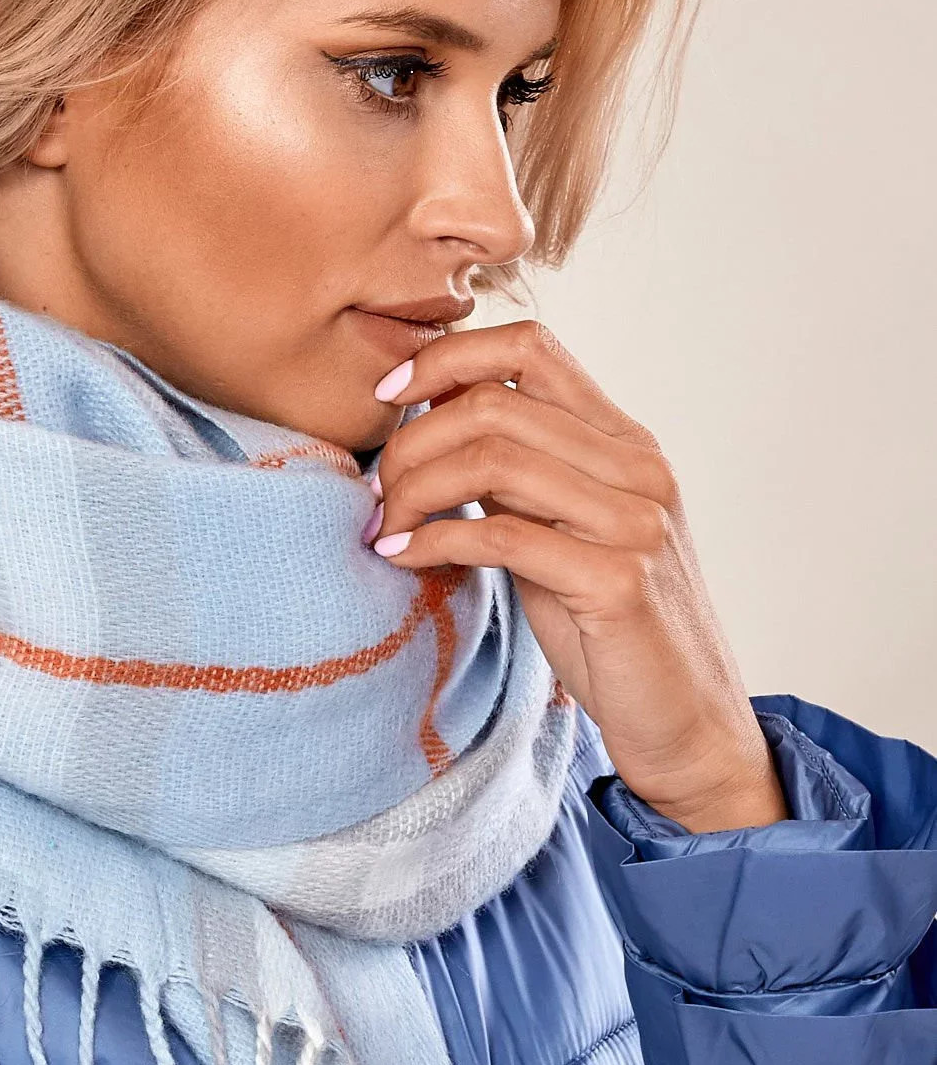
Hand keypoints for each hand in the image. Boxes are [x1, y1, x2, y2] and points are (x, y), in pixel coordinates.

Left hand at [364, 320, 784, 832]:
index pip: (529, 346)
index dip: (446, 356)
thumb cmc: (607, 625)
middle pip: (494, 401)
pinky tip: (401, 555)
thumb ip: (516, 472)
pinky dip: (433, 540)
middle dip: (412, 438)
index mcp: (624, 441)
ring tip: (387, 522)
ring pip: (493, 458)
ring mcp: (635, 521)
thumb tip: (430, 418)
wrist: (685, 718)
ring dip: (415, 487)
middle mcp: (638, 467)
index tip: (388, 393)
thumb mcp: (561, 528)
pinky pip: (501, 536)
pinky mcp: (619, 581)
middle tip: (380, 487)